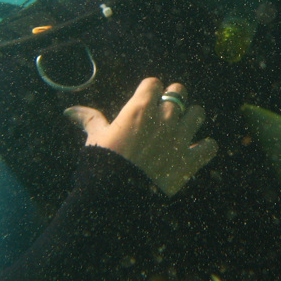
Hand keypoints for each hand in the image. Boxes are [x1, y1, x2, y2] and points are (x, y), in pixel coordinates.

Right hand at [65, 78, 217, 195]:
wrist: (117, 197)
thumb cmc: (103, 165)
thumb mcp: (95, 139)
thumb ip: (89, 120)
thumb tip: (70, 111)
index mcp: (140, 108)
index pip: (154, 83)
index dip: (151, 91)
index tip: (147, 100)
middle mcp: (164, 118)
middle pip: (179, 92)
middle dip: (173, 99)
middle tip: (165, 112)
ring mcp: (180, 138)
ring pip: (197, 114)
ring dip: (191, 119)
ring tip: (182, 129)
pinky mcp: (190, 160)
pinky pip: (210, 146)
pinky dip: (205, 148)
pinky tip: (196, 151)